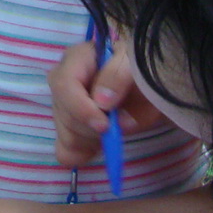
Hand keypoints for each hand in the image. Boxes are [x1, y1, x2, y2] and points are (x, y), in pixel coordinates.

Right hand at [47, 40, 161, 166]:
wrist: (149, 83)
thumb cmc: (141, 67)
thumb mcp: (136, 63)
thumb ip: (120, 76)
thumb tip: (101, 102)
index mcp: (78, 59)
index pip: (64, 84)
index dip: (80, 109)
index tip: (104, 126)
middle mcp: (64, 80)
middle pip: (63, 113)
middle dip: (90, 128)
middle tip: (116, 130)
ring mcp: (64, 104)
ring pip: (64, 134)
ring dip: (90, 141)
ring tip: (112, 133)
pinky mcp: (69, 126)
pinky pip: (63, 149)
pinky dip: (80, 154)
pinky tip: (96, 147)